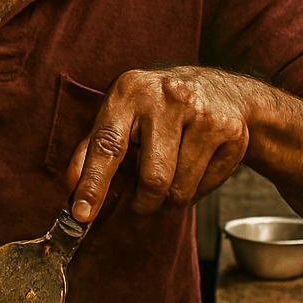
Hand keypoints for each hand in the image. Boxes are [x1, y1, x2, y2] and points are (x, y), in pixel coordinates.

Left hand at [65, 67, 250, 221]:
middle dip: (145, 202)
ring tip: (172, 173)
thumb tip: (71, 186)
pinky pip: (207, 186)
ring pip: (181, 188)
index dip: (94, 184)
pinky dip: (197, 190)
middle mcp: (167, 98)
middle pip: (153, 179)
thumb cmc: (155, 107)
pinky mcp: (231, 132)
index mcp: (129, 93)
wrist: (217, 88)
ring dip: (171, 197)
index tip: (82, 214)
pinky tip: (195, 165)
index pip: (107, 145)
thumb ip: (91, 149)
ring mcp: (204, 114)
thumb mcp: (119, 114)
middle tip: (144, 199)